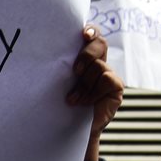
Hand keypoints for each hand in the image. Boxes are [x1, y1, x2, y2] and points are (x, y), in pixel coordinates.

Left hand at [67, 25, 124, 160]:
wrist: (69, 129)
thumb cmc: (59, 104)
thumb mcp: (58, 82)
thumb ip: (60, 67)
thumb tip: (45, 52)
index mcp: (84, 57)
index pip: (92, 35)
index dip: (91, 30)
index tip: (83, 34)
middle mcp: (98, 62)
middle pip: (100, 44)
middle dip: (86, 55)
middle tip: (75, 71)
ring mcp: (109, 74)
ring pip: (99, 66)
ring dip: (84, 84)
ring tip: (73, 98)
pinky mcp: (116, 87)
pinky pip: (107, 79)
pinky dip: (92, 92)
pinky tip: (83, 102)